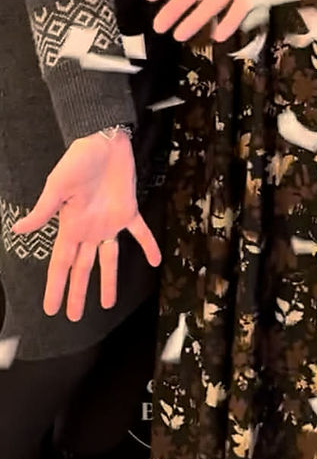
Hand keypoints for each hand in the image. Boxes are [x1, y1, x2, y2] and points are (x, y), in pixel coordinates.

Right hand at [12, 130, 159, 321]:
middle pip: (82, 268)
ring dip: (109, 279)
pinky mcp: (128, 209)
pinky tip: (156, 260)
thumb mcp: (56, 186)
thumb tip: (18, 228)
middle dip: (78, 292)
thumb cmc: (78, 161)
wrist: (103, 140)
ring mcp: (109, 221)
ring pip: (109, 258)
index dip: (56, 287)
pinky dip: (148, 245)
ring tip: (108, 303)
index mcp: (70, 227)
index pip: (61, 264)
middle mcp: (89, 229)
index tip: (50, 309)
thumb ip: (43, 211)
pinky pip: (140, 232)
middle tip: (74, 317)